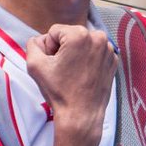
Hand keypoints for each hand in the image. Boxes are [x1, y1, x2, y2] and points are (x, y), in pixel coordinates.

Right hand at [26, 24, 116, 145]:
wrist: (81, 114)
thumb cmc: (59, 91)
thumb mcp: (34, 65)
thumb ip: (32, 44)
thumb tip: (40, 39)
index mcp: (79, 34)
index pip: (54, 31)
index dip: (49, 48)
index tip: (54, 64)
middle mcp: (98, 37)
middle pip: (70, 35)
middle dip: (63, 49)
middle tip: (62, 69)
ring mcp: (109, 49)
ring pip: (83, 43)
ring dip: (76, 54)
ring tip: (73, 73)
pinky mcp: (113, 60)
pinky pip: (95, 52)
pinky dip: (88, 60)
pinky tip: (83, 75)